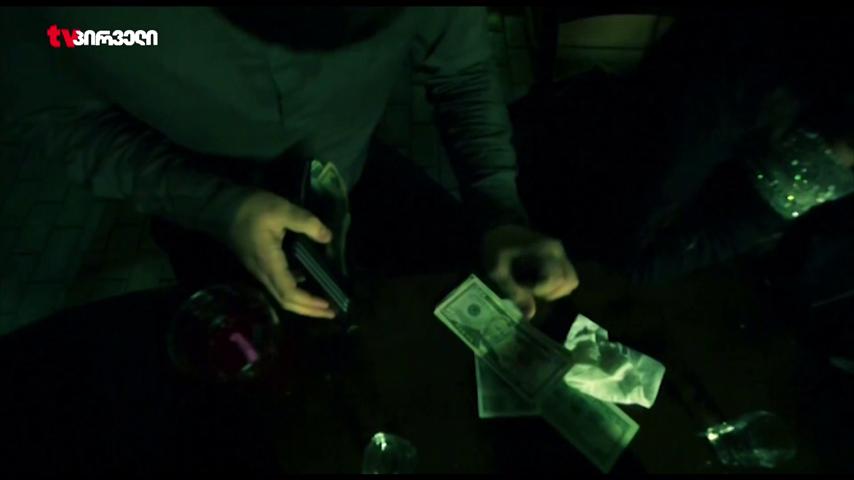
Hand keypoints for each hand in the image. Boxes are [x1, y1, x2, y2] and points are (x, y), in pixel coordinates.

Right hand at [224, 190, 335, 318]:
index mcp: (270, 263)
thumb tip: (327, 237)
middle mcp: (263, 272)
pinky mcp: (258, 263)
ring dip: (301, 302)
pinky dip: (292, 289)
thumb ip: (305, 222)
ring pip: (280, 295)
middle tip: (331, 312)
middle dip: (309, 310)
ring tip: (322, 302)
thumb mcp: (281, 210)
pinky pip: (276, 284)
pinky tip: (304, 280)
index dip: (309, 303)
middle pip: (285, 301)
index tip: (327, 305)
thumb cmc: (250, 208)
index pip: (289, 293)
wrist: (218, 206)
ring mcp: (259, 270)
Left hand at [481, 225, 578, 320]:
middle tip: (529, 289)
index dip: (540, 290)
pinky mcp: (558, 255)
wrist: (497, 226)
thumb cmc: (495, 247)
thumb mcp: (498, 271)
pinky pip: (566, 275)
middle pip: (569, 281)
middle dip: (550, 293)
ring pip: (571, 280)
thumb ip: (515, 292)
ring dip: (555, 290)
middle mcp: (557, 251)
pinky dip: (555, 284)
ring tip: (534, 287)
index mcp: (544, 251)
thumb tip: (530, 316)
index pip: (555, 279)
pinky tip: (537, 282)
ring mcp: (560, 252)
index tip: (521, 287)